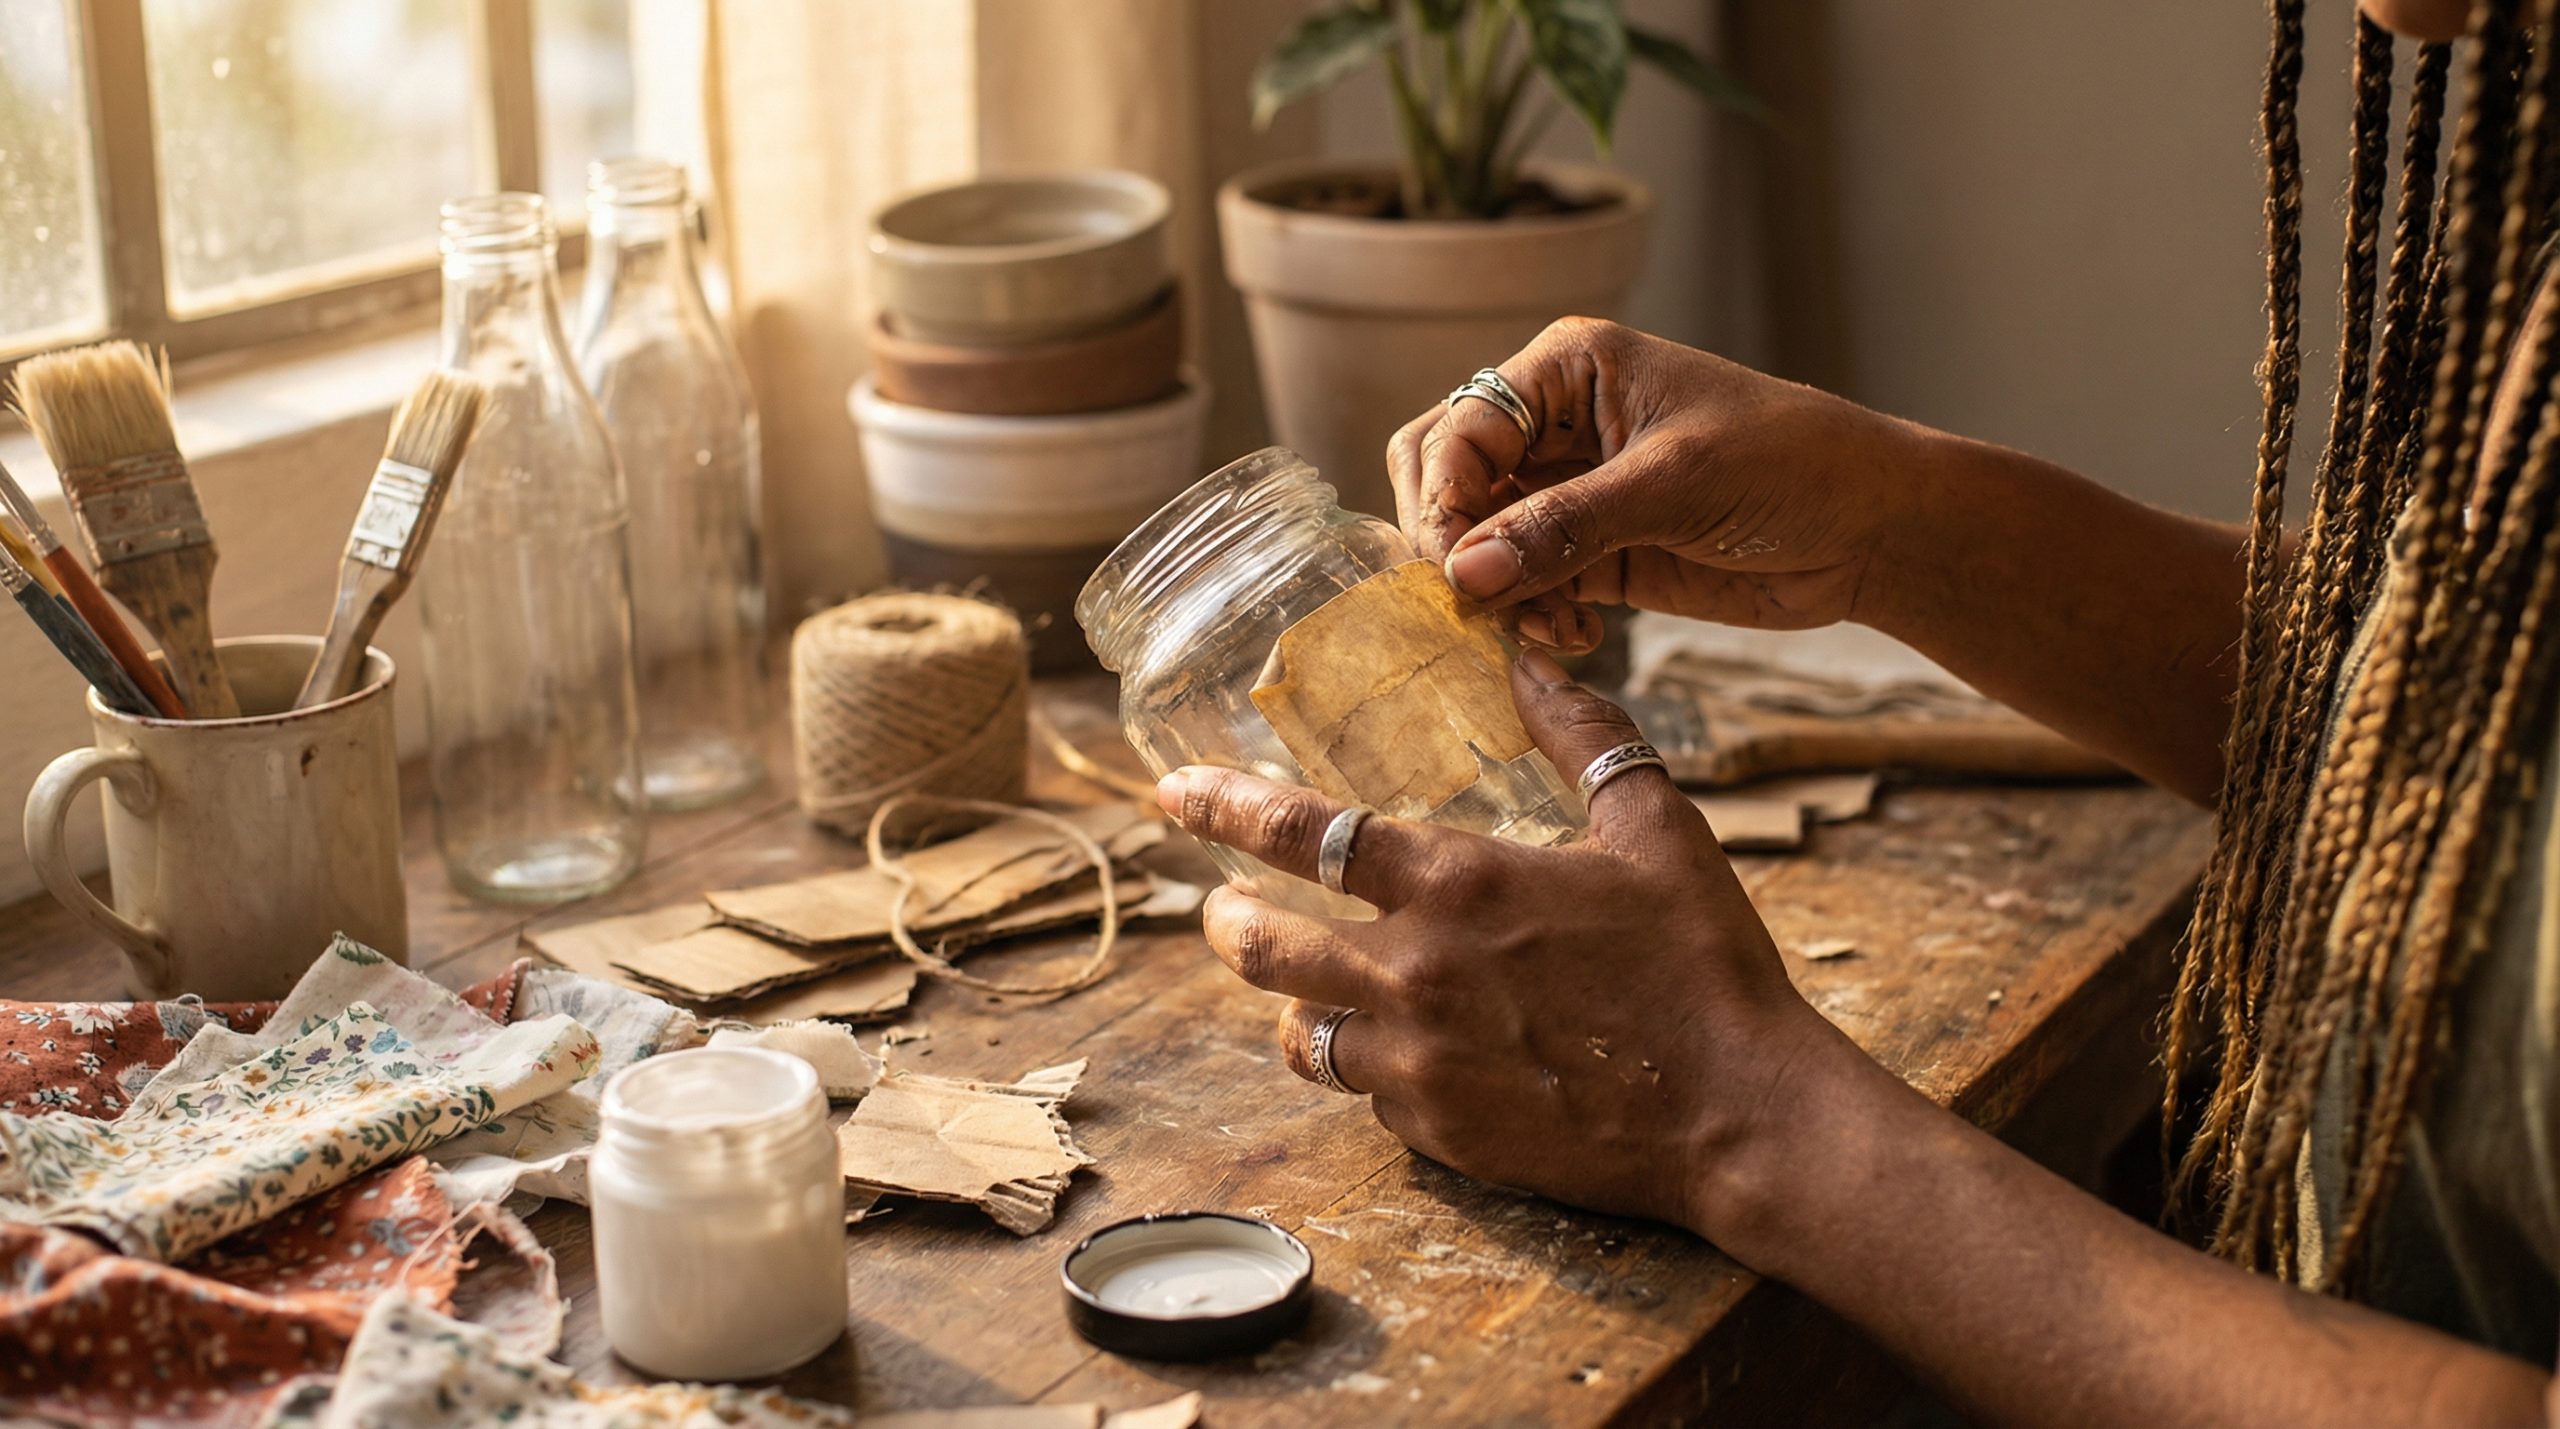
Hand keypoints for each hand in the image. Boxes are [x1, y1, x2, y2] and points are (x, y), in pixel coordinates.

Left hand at [1155, 649, 1836, 1233]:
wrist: (1742, 1119)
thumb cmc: (1703, 966)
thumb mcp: (1655, 826)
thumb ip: (1583, 735)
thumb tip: (1532, 659)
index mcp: (1459, 885)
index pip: (1301, 833)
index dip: (1223, 805)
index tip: (1173, 791)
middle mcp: (1416, 976)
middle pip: (1261, 947)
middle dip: (1223, 919)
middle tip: (1218, 905)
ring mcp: (1418, 1067)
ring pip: (1297, 1034)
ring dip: (1287, 1001)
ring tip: (1297, 983)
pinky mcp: (1438, 1137)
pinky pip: (1367, 1094)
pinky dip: (1369, 1067)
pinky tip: (1399, 1049)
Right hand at [1388, 318, 1922, 652]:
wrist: (1872, 528)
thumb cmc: (1793, 465)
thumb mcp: (1675, 485)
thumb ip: (1564, 528)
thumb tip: (1464, 572)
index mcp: (1567, 369)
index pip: (1460, 429)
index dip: (1444, 500)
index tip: (1455, 569)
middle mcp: (1555, 423)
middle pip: (1446, 477)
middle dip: (1453, 542)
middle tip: (1478, 598)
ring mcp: (1570, 491)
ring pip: (1478, 540)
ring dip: (1496, 590)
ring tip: (1547, 625)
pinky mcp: (1593, 552)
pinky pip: (1524, 585)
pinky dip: (1531, 616)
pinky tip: (1577, 636)